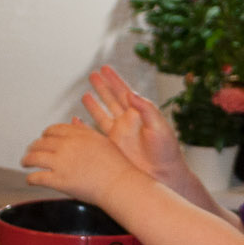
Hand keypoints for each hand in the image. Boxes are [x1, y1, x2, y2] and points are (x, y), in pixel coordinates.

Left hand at [21, 119, 143, 204]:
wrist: (120, 184)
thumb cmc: (117, 165)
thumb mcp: (103, 140)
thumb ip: (86, 131)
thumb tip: (74, 122)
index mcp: (78, 135)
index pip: (53, 130)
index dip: (45, 134)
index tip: (43, 138)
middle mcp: (67, 146)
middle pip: (41, 143)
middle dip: (33, 147)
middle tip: (31, 151)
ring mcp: (61, 163)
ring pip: (34, 158)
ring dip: (26, 160)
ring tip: (24, 162)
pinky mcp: (58, 180)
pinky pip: (37, 177)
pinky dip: (30, 178)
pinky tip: (29, 180)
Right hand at [81, 66, 187, 188]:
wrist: (163, 175)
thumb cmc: (166, 152)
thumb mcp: (159, 126)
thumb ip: (146, 109)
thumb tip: (132, 93)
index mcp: (139, 114)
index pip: (124, 92)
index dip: (114, 80)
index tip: (105, 68)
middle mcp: (127, 123)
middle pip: (111, 100)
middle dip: (102, 87)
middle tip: (93, 75)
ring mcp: (119, 135)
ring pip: (102, 115)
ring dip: (94, 105)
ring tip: (85, 94)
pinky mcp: (112, 148)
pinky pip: (95, 135)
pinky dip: (85, 129)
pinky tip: (77, 122)